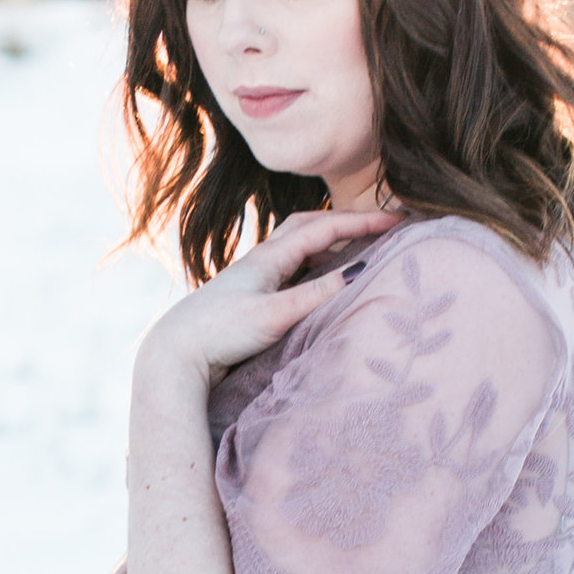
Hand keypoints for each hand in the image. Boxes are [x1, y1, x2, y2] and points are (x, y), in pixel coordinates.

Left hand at [137, 203, 401, 389]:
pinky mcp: (252, 296)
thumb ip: (318, 294)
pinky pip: (293, 267)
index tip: (399, 220)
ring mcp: (256, 277)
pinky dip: (316, 264)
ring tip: (360, 249)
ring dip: (331, 241)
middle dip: (348, 222)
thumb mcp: (275, 315)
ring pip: (300, 246)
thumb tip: (361, 272)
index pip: (325, 227)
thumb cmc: (220, 332)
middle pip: (311, 226)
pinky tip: (324, 279)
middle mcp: (263, 260)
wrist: (175, 353)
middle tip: (382, 227)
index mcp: (270, 257)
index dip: (363, 222)